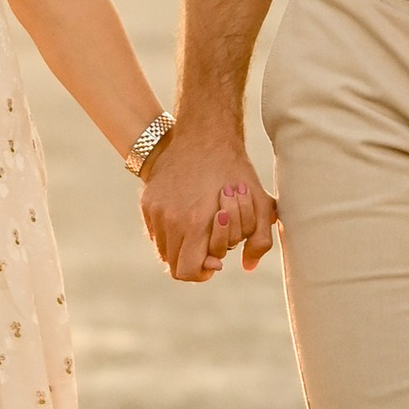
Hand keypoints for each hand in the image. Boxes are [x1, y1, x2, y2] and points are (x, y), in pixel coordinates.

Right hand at [141, 121, 276, 282]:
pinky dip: (170, 232)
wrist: (205, 136)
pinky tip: (187, 216)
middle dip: (193, 260)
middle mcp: (170, 220)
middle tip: (208, 246)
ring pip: (163, 250)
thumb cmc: (236, 172)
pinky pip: (155, 231)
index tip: (214, 262)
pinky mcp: (147, 202)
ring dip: (180, 248)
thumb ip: (260, 241)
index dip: (202, 272)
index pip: (187, 271)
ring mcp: (155, 211)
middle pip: (173, 264)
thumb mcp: (260, 205)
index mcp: (195, 223)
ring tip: (198, 230)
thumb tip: (248, 266)